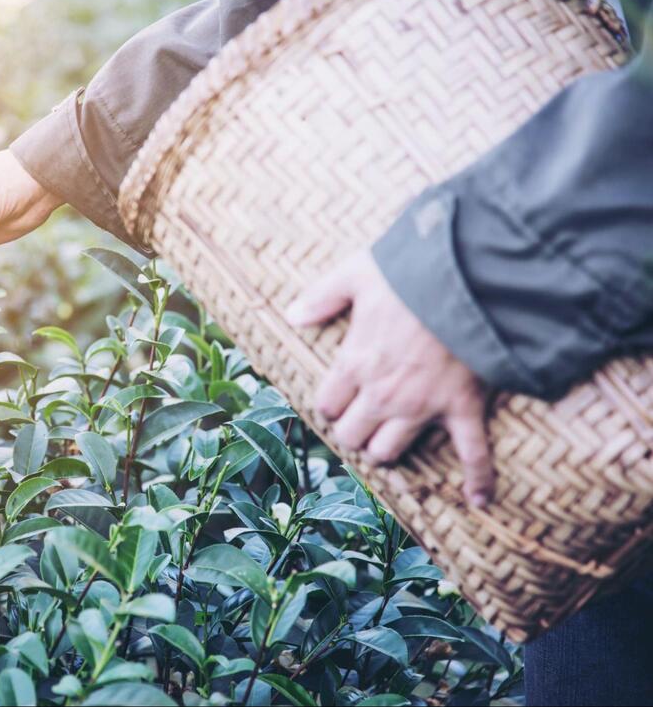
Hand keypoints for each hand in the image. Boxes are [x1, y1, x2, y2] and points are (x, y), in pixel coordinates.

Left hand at [289, 251, 493, 506]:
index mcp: (354, 363)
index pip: (327, 406)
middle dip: (354, 430)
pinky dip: (479, 478)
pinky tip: (479, 499)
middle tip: (362, 420)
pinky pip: (472, 453)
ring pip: (389, 451)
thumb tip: (292, 315)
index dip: (330, 405)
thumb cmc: (412, 273)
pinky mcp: (462, 408)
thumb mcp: (356, 273)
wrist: (470, 278)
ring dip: (386, 449)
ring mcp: (422, 406)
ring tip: (389, 441)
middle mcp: (382, 393)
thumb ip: (322, 296)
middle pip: (353, 436)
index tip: (338, 399)